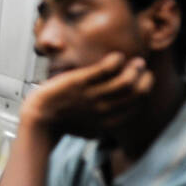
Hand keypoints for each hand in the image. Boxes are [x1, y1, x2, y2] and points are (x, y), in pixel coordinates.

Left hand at [21, 52, 153, 137]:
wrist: (40, 117)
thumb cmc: (63, 122)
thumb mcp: (89, 129)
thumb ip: (104, 124)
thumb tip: (116, 119)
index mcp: (108, 122)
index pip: (137, 106)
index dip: (145, 91)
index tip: (145, 80)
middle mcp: (104, 110)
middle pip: (137, 93)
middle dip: (145, 78)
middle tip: (142, 67)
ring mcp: (92, 96)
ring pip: (126, 81)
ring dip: (135, 68)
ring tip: (134, 61)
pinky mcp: (80, 82)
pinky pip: (106, 69)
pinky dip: (116, 60)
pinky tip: (117, 56)